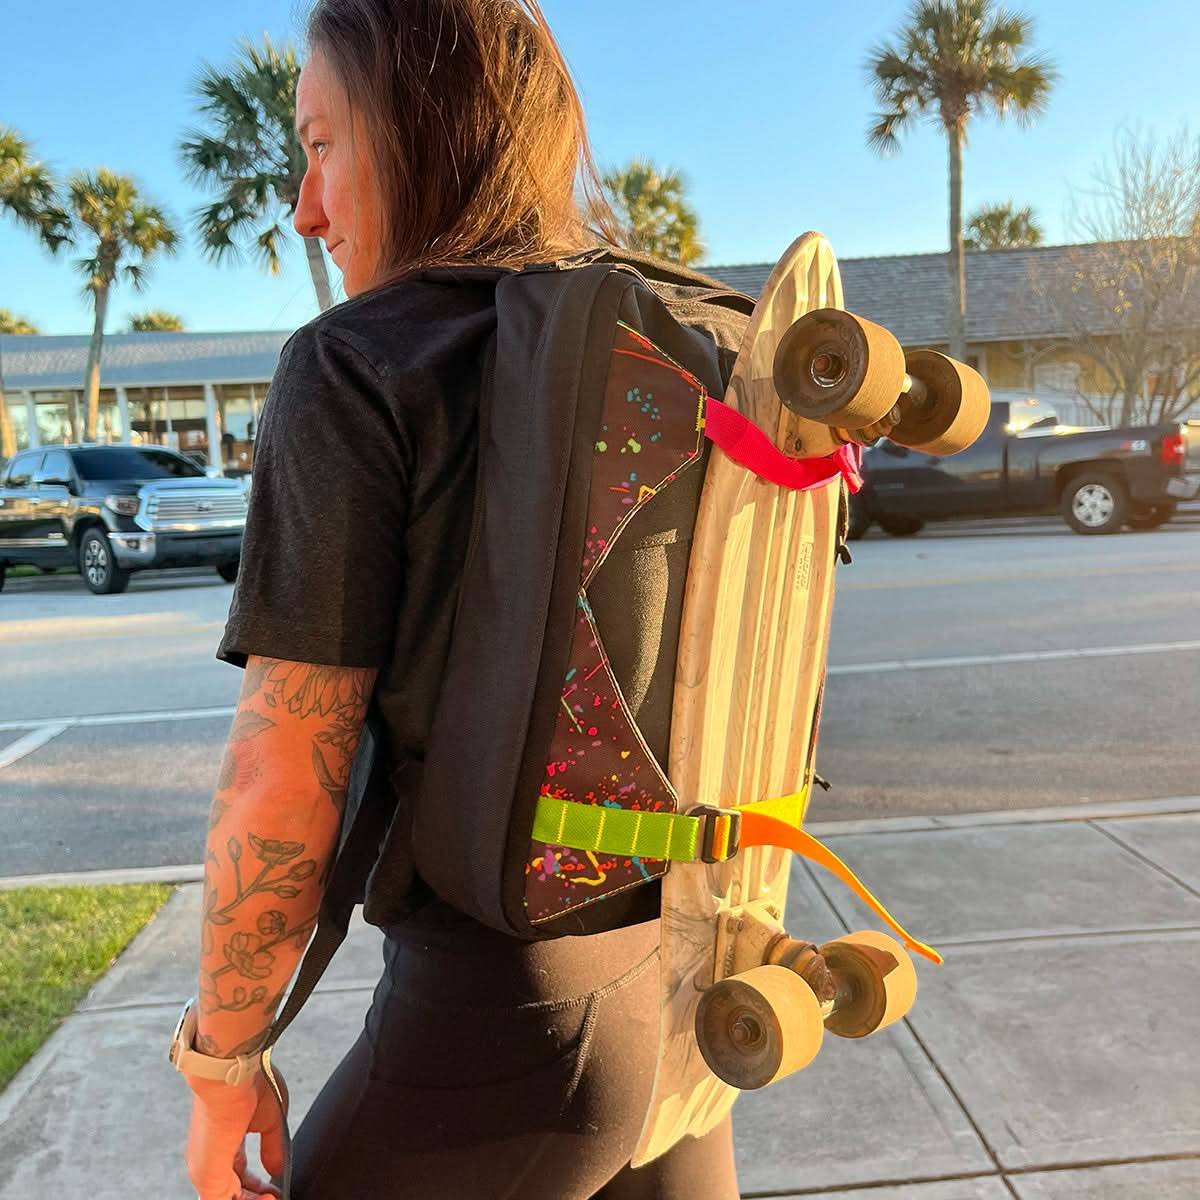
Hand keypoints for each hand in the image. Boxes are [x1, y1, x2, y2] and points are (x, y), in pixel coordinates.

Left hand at [185, 1069, 288, 1199]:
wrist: (229, 1072)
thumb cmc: (249, 1083)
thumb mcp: (269, 1118)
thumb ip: (271, 1146)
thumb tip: (276, 1169)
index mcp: (223, 1144)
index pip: (238, 1175)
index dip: (258, 1187)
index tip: (277, 1189)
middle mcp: (209, 1161)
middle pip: (233, 1192)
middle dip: (255, 1197)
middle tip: (277, 1196)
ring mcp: (206, 1170)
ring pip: (226, 1199)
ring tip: (274, 1199)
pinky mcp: (208, 1175)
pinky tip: (268, 1199)